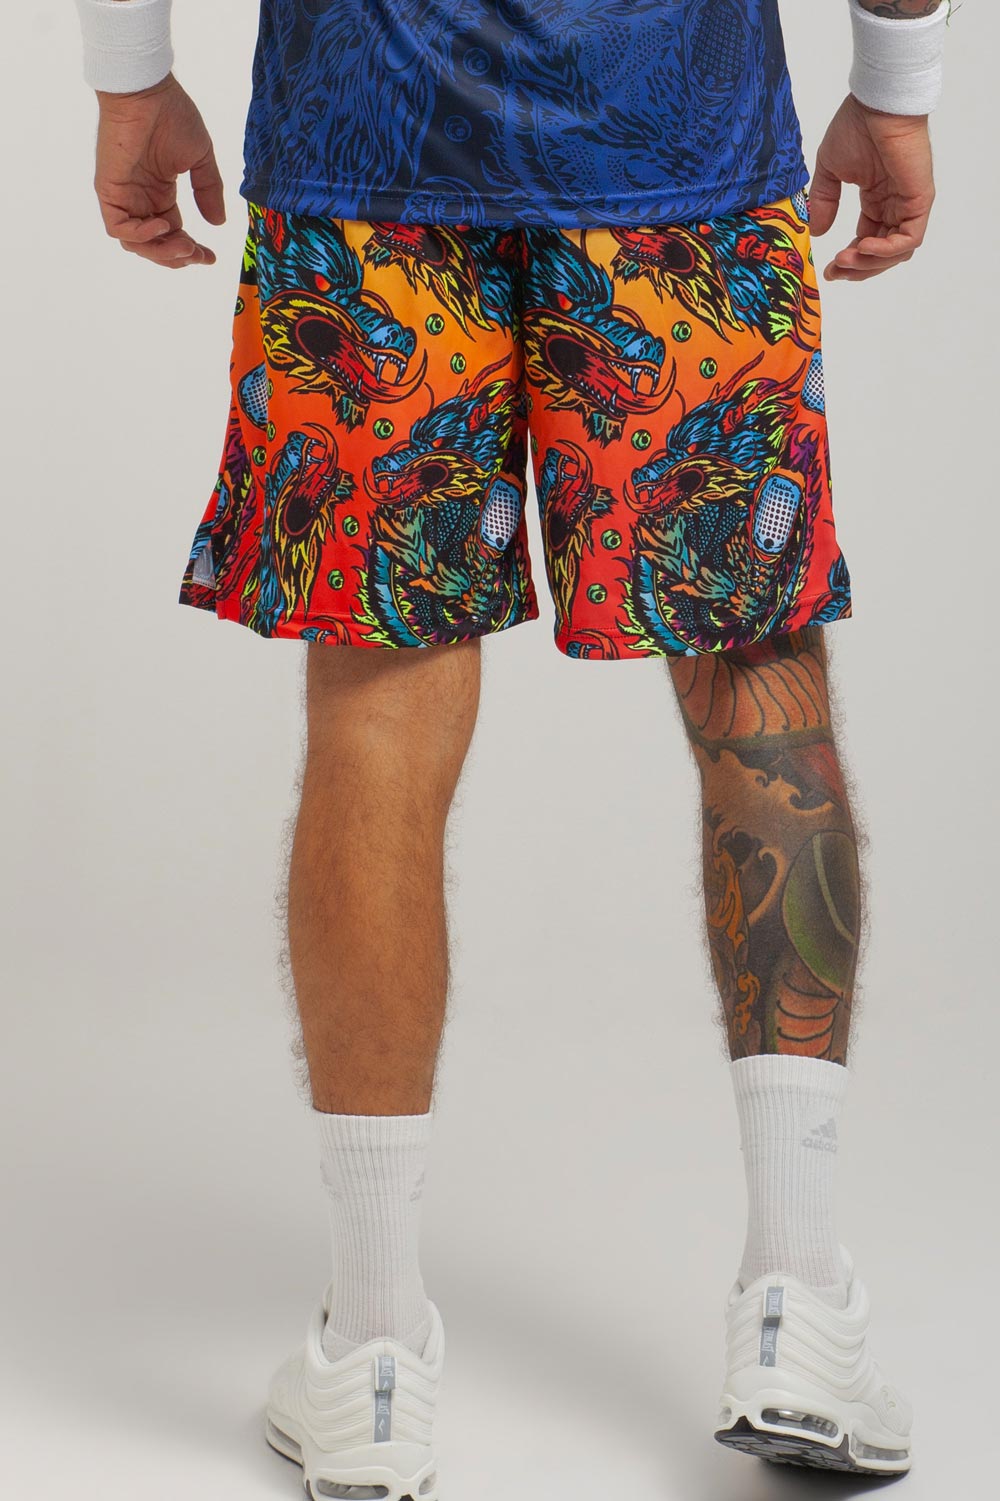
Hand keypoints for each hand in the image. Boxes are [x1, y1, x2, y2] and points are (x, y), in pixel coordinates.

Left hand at [94, 73, 225, 267]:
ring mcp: (123, 197)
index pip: (173, 235)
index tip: (211, 257)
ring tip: (185, 245)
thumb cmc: (171, 114)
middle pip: (154, 247)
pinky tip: (164, 226)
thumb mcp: (200, 159)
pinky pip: (118, 228)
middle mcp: (140, 200)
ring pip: (136, 244)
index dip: (191, 252)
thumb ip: (208, 190)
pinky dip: (141, 236)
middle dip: (178, 257)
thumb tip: (218, 223)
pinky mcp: (109, 190)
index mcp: (159, 194)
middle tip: (199, 255)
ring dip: (162, 252)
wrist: (146, 90)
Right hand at [808, 94, 934, 280]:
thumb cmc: (856, 126)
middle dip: (858, 268)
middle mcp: (894, 204)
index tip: (829, 268)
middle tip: (836, 272)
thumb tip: (817, 232)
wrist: (877, 103)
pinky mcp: (919, 199)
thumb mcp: (830, 170)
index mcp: (876, 199)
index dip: (849, 260)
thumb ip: (824, 201)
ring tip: (845, 260)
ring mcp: (908, 203)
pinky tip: (863, 247)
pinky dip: (886, 250)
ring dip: (869, 263)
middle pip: (882, 254)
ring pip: (896, 252)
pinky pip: (908, 239)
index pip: (867, 241)